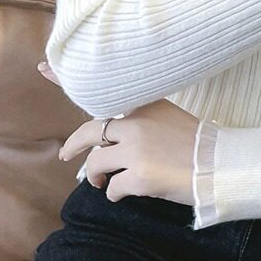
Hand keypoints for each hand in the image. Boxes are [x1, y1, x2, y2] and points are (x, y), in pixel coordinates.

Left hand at [37, 61, 199, 204]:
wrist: (217, 164)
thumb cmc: (194, 142)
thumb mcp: (169, 116)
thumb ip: (142, 118)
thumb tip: (114, 135)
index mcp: (145, 105)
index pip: (102, 90)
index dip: (67, 78)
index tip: (43, 67)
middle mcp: (136, 123)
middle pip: (89, 132)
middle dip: (74, 147)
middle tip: (65, 157)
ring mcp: (136, 149)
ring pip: (96, 164)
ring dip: (98, 177)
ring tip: (105, 183)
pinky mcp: (138, 176)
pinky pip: (112, 188)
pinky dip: (115, 193)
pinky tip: (127, 193)